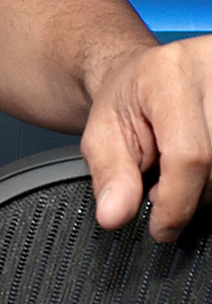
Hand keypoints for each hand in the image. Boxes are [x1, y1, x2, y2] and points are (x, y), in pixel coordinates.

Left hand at [81, 34, 211, 240]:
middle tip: (159, 188)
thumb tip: (113, 215)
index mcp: (168, 76)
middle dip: (188, 193)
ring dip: (206, 186)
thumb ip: (110, 173)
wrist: (145, 75)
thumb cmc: (126, 99)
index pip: (189, 155)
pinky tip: (199, 167)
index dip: (177, 202)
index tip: (161, 227)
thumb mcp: (102, 133)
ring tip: (175, 171)